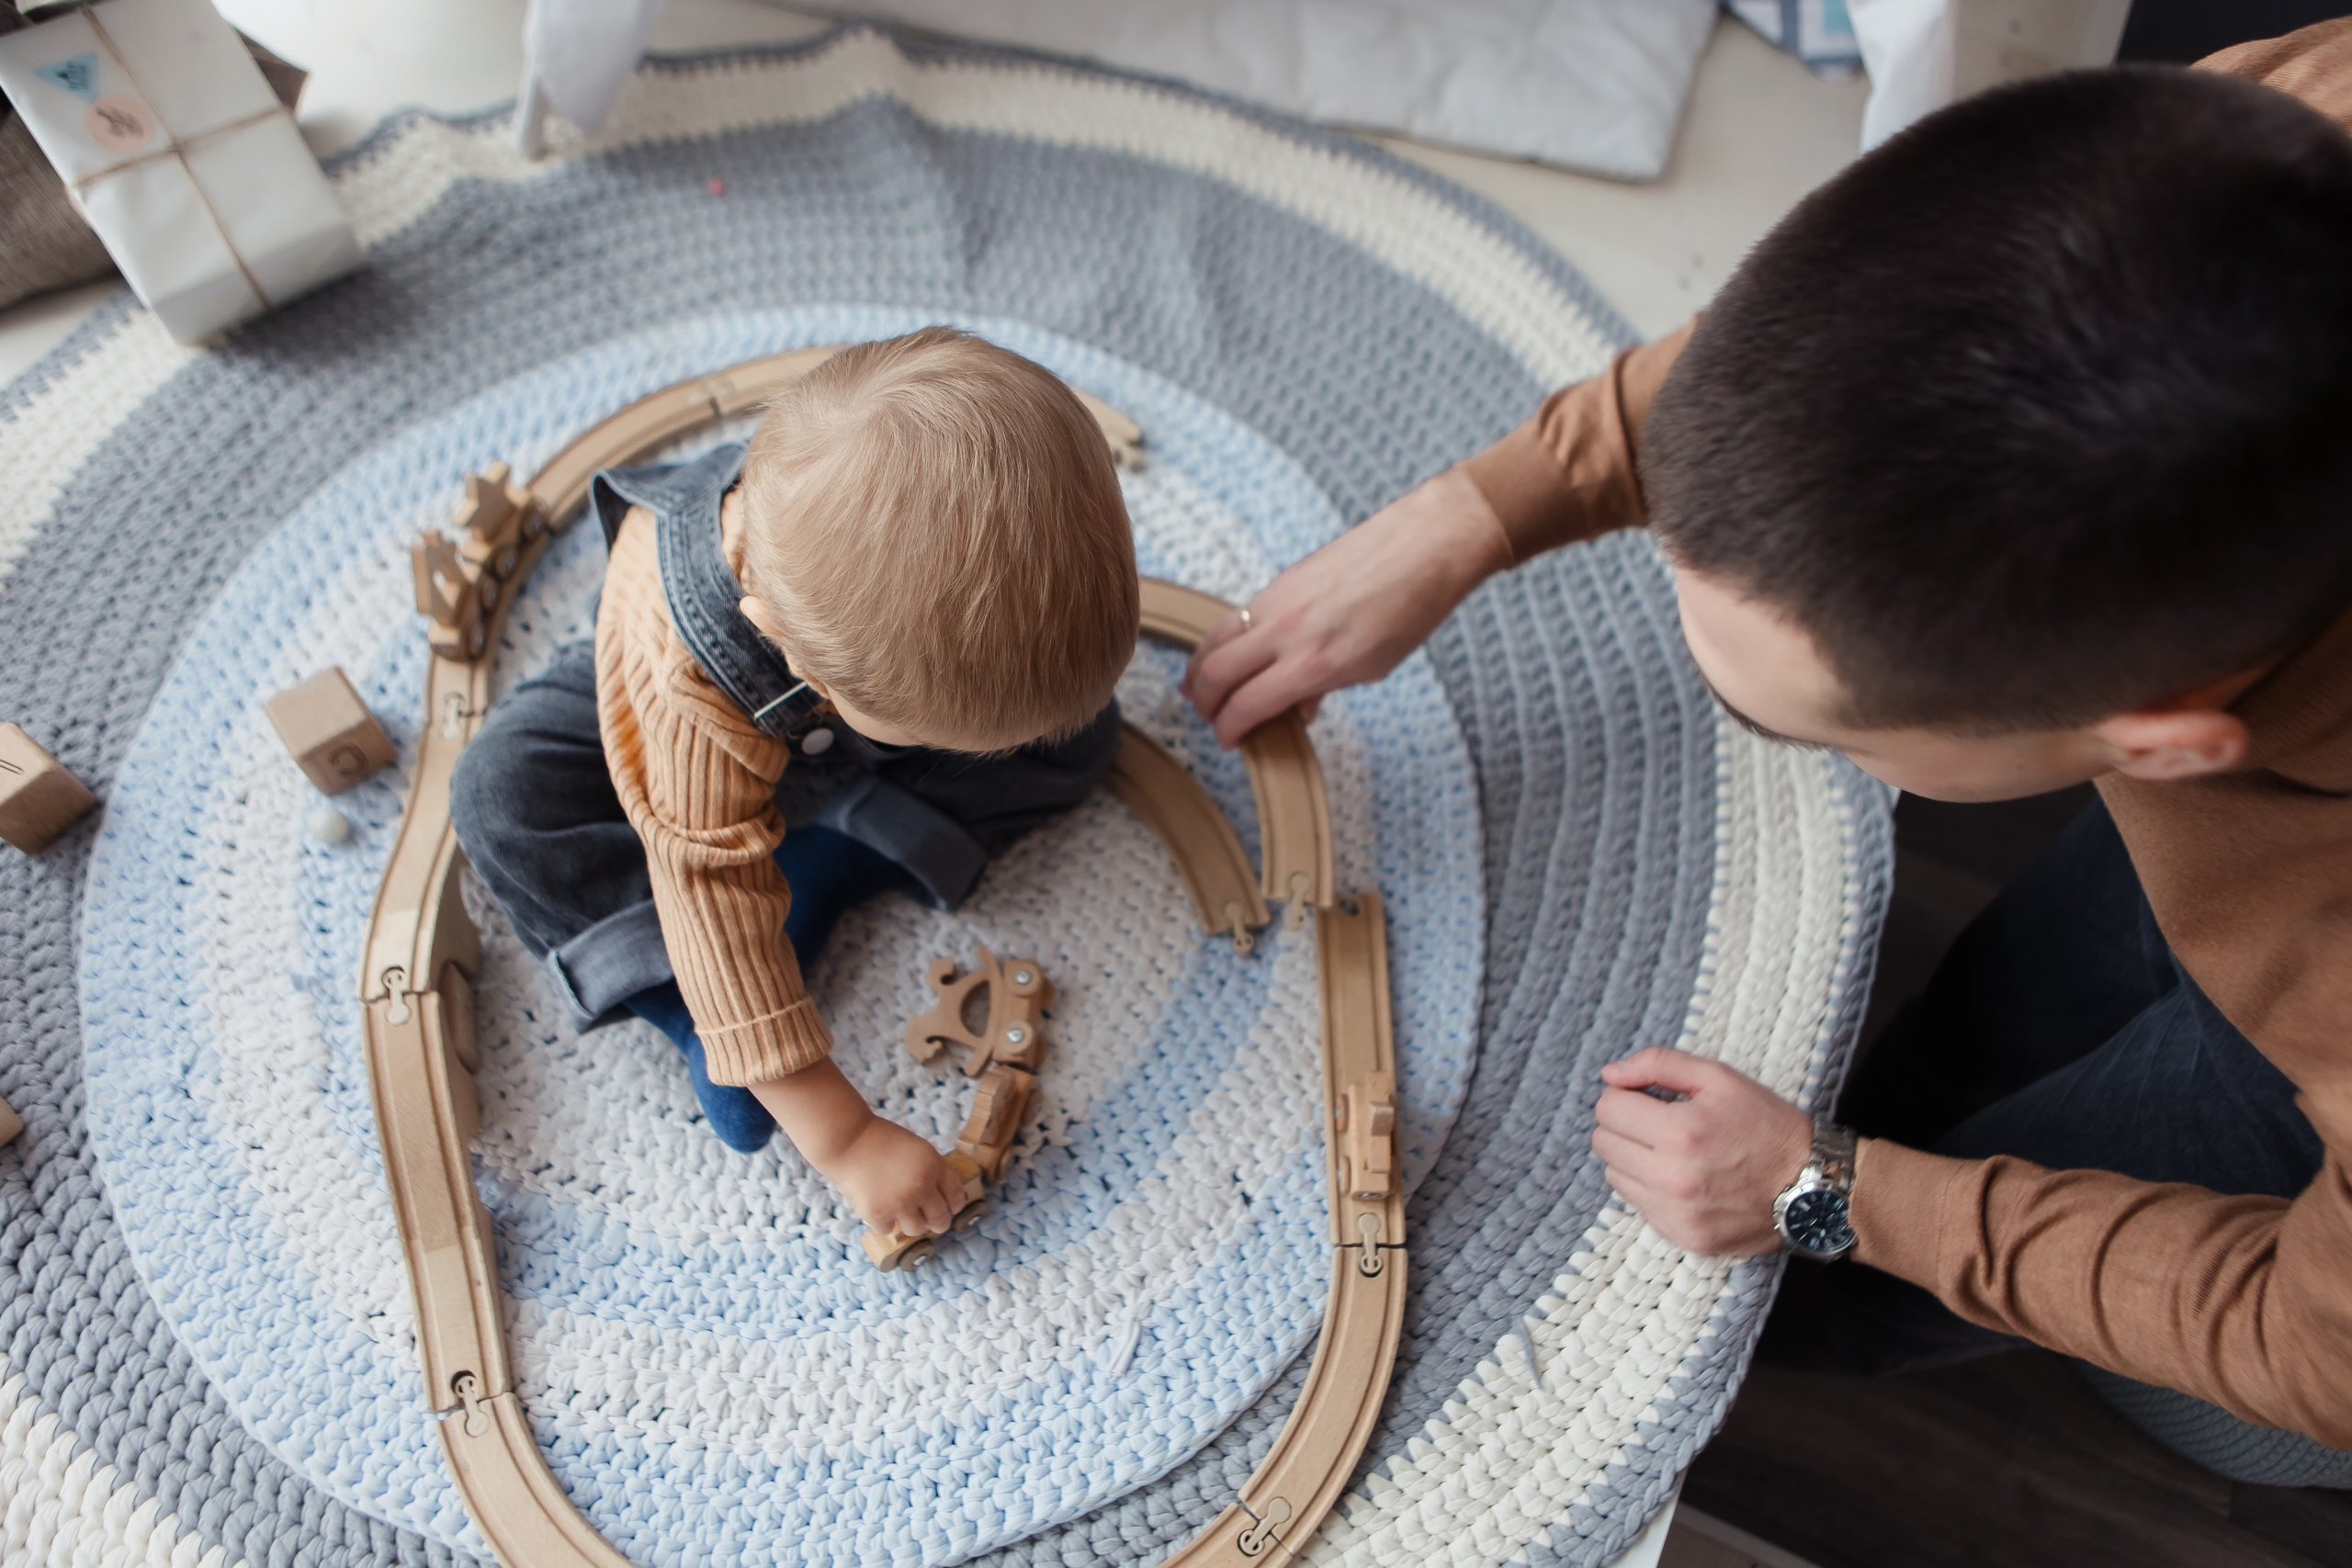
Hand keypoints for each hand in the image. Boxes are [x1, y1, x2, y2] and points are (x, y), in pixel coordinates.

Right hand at [823, 1116, 968, 1239]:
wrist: (847, 1139)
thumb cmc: (880, 1141)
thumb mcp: (917, 1148)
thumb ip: (932, 1171)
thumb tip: (943, 1197)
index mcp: (934, 1166)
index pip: (956, 1196)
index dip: (953, 1205)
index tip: (948, 1209)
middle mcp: (921, 1186)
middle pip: (941, 1219)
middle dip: (937, 1222)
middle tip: (929, 1222)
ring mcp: (900, 1202)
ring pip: (917, 1230)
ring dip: (910, 1223)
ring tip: (899, 1211)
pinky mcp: (877, 1214)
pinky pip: (888, 1230)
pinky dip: (883, 1221)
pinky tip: (877, 1205)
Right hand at [1181, 466, 1512, 746]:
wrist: (1424, 545)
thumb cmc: (1410, 608)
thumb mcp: (1372, 666)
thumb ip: (1325, 688)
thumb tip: (1296, 710)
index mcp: (1313, 662)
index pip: (1247, 705)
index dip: (1229, 729)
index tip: (1229, 739)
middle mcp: (1286, 630)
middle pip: (1215, 673)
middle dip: (1204, 703)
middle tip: (1208, 718)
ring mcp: (1278, 600)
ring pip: (1216, 639)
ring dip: (1200, 668)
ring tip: (1198, 688)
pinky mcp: (1280, 580)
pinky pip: (1237, 615)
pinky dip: (1224, 640)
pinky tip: (1228, 652)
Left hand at [1591, 1047, 1812, 1255]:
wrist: (1811, 1186)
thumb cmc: (1766, 1125)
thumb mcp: (1720, 1078)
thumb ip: (1658, 1065)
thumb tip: (1609, 1074)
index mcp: (1681, 1132)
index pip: (1608, 1108)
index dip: (1625, 1096)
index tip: (1649, 1098)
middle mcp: (1673, 1178)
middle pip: (1604, 1142)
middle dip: (1625, 1125)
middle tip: (1660, 1123)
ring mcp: (1677, 1213)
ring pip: (1614, 1175)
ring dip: (1634, 1158)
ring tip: (1673, 1151)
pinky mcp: (1684, 1237)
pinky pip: (1638, 1205)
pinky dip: (1651, 1188)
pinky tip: (1683, 1178)